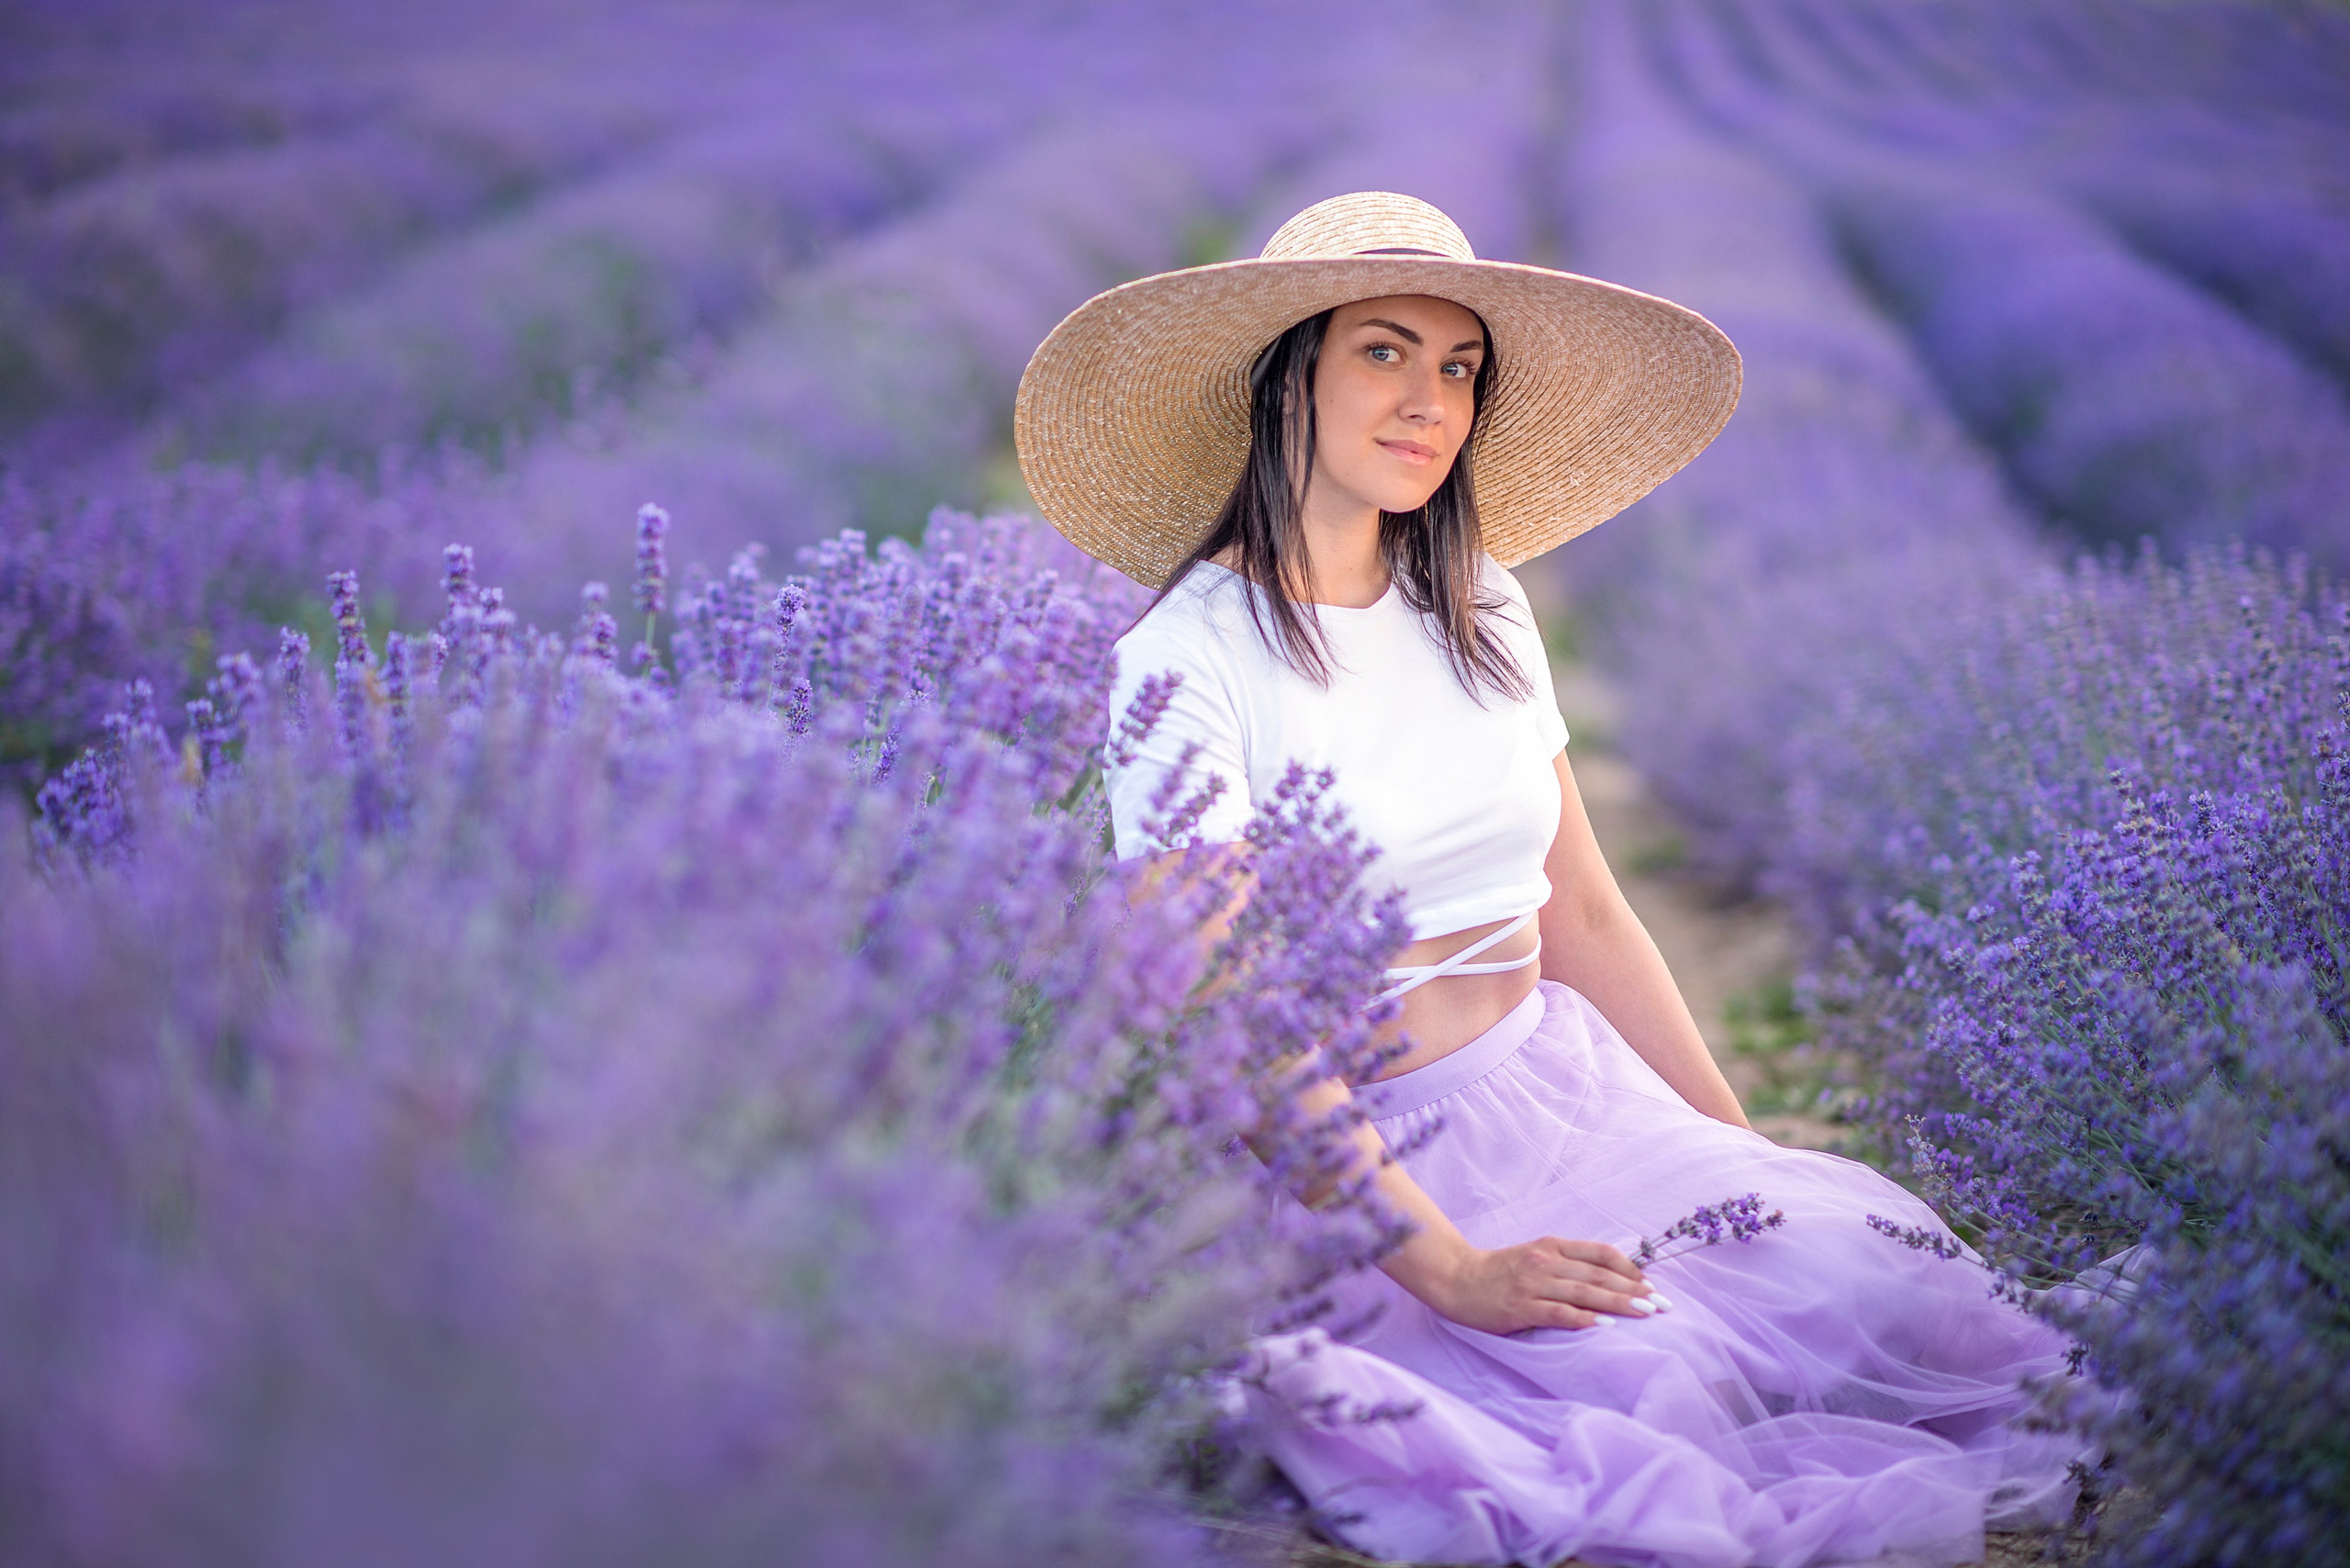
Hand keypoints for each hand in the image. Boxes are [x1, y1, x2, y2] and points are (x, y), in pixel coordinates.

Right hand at [1420, 1236, 1663, 1333]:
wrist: (1455, 1278)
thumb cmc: (1499, 1272)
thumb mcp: (1535, 1257)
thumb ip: (1566, 1264)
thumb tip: (1607, 1280)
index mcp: (1552, 1246)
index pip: (1600, 1253)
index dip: (1629, 1268)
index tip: (1651, 1285)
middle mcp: (1546, 1261)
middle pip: (1599, 1274)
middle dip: (1635, 1290)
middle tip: (1664, 1305)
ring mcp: (1533, 1283)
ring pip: (1584, 1292)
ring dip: (1619, 1303)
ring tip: (1646, 1313)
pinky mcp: (1520, 1306)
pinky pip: (1558, 1312)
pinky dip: (1584, 1318)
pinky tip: (1605, 1324)